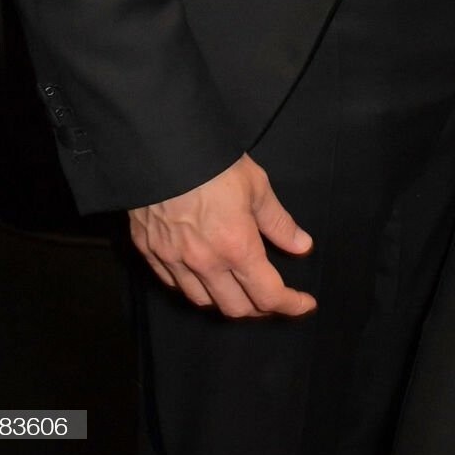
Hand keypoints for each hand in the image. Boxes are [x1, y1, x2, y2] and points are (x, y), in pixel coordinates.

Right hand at [128, 153, 315, 318]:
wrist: (162, 146)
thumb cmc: (214, 161)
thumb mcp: (256, 186)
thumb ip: (279, 222)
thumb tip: (302, 246)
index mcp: (236, 246)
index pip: (268, 294)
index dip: (291, 304)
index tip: (304, 304)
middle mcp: (205, 262)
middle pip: (235, 308)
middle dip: (259, 308)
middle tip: (272, 295)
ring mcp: (173, 261)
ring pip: (203, 301)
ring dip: (225, 300)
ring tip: (237, 287)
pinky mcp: (150, 253)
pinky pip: (174, 284)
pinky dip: (193, 285)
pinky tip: (201, 273)